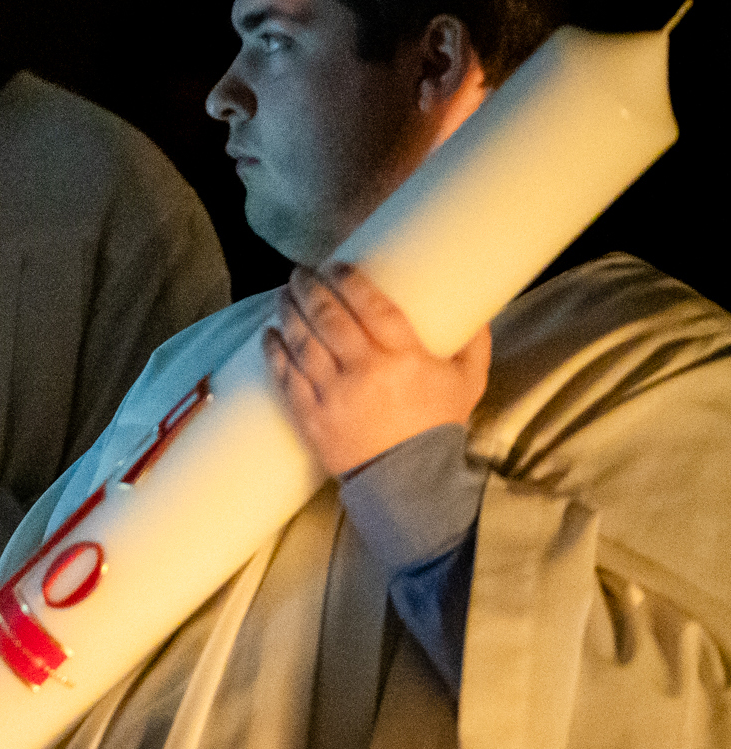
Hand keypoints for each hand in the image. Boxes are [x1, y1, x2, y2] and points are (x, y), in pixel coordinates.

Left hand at [264, 263, 490, 476]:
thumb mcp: (467, 383)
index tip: (335, 266)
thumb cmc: (438, 426)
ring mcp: (333, 394)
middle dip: (310, 289)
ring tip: (283, 295)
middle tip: (301, 273)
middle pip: (328, 317)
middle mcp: (364, 371)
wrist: (410, 482)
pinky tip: (268, 334)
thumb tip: (479, 310)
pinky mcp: (310, 415)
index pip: (371, 306)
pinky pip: (284, 376)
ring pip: (302, 341)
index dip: (349, 281)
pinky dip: (274, 351)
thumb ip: (473, 344)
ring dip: (288, 312)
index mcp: (404, 357)